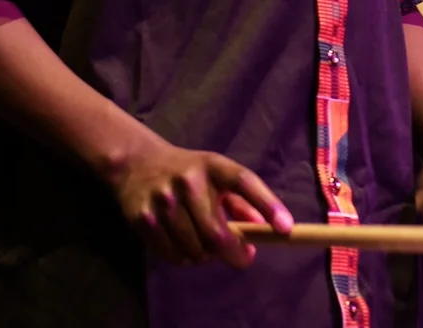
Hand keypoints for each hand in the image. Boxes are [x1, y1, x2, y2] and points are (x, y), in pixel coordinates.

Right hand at [107, 138, 292, 267]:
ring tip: (208, 246)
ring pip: (196, 250)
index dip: (268, 205)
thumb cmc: (188, 172)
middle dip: (235, 253)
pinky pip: (173, 255)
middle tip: (243, 257)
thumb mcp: (217, 175)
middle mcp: (188, 181)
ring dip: (207, 257)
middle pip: (216, 233)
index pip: (245, 183)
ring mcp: (163, 201)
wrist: (136, 163)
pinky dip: (185, 259)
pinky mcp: (143, 219)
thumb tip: (265, 228)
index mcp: (213, 166)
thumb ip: (243, 200)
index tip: (286, 229)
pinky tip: (186, 246)